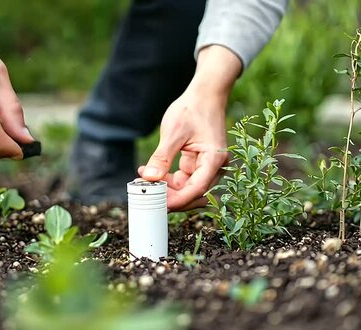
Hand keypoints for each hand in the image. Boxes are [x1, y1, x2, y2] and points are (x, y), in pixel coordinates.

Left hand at [138, 45, 241, 210]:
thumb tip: (150, 178)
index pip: (197, 189)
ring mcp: (208, 166)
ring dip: (168, 189)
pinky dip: (168, 179)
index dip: (178, 200)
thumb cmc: (192, 108)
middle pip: (194, 193)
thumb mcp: (173, 133)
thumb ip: (162, 157)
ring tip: (145, 180)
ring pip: (188, 188)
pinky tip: (151, 172)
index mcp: (214, 159)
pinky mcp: (199, 163)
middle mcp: (215, 166)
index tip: (159, 204)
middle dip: (172, 197)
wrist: (205, 94)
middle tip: (148, 193)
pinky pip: (184, 179)